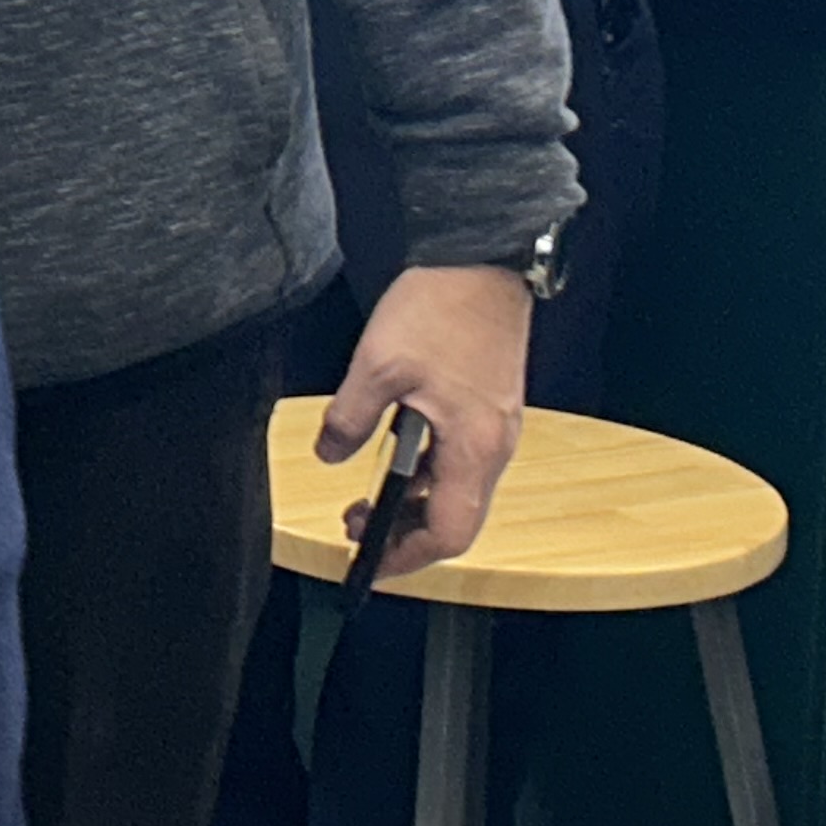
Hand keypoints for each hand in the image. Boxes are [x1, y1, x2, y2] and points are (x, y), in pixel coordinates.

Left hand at [321, 263, 531, 582]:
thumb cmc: (440, 308)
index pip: (450, 532)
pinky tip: (391, 459)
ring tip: (364, 502)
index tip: (368, 564)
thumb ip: (349, 418)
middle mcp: (495, 446)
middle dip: (407, 535)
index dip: (407, 557)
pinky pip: (460, 461)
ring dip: (415, 504)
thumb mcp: (377, 366)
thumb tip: (331, 455)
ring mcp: (495, 427)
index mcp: (474, 446)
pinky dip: (426, 474)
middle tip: (356, 531)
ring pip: (458, 491)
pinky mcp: (489, 408)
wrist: (481, 260)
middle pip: (458, 519)